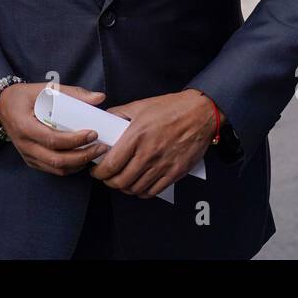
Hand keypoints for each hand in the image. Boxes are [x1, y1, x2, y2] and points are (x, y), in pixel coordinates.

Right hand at [0, 83, 108, 176]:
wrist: (3, 107)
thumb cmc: (24, 96)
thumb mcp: (45, 89)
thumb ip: (72, 93)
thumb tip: (99, 98)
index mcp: (25, 126)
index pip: (52, 139)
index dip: (75, 140)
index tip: (93, 133)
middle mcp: (25, 145)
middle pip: (56, 160)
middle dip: (82, 156)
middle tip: (101, 147)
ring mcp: (27, 155)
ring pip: (56, 168)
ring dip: (78, 164)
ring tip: (95, 153)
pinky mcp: (31, 160)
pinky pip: (53, 170)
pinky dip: (70, 167)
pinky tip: (83, 158)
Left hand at [90, 89, 216, 197]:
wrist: (201, 112)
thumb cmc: (172, 107)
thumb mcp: (141, 105)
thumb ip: (120, 113)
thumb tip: (105, 119)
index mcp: (137, 136)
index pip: (111, 164)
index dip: (99, 172)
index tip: (96, 171)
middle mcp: (149, 153)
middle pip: (121, 181)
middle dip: (109, 182)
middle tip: (106, 178)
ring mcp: (163, 165)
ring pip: (136, 188)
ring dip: (125, 188)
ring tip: (121, 182)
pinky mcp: (176, 172)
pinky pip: (154, 191)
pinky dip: (142, 192)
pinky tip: (138, 186)